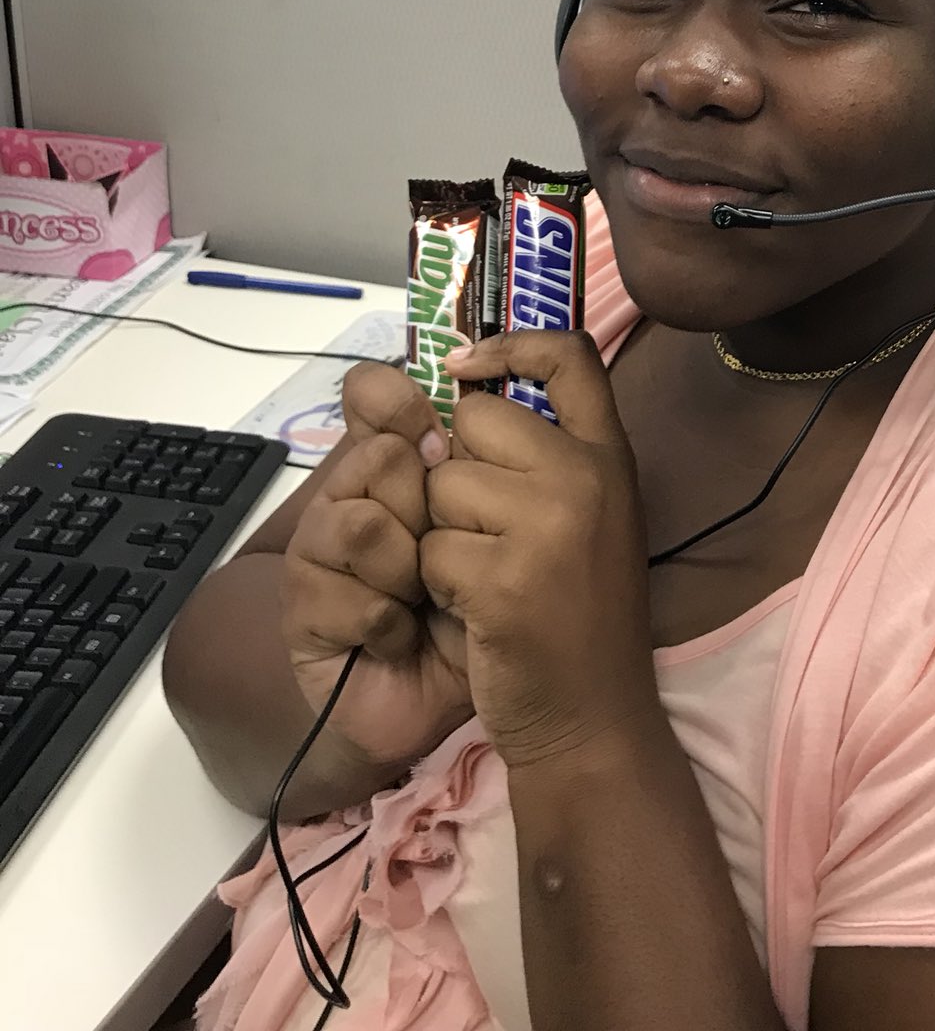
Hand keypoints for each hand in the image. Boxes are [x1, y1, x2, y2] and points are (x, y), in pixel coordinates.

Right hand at [282, 363, 473, 768]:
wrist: (474, 697)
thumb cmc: (495, 598)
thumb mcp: (505, 515)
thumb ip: (485, 442)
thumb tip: (457, 365)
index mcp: (394, 459)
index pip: (372, 390)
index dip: (402, 402)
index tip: (438, 441)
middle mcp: (349, 491)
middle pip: (382, 455)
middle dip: (435, 513)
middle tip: (449, 553)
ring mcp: (318, 549)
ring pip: (363, 522)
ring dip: (412, 572)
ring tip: (427, 600)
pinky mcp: (301, 608)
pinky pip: (351, 594)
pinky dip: (390, 624)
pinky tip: (402, 638)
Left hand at [421, 332, 659, 773]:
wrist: (594, 719)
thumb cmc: (579, 615)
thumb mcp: (587, 516)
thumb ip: (542, 456)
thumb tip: (457, 391)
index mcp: (611, 456)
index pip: (571, 355)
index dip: (510, 345)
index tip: (466, 365)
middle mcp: (588, 477)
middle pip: (476, 421)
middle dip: (458, 470)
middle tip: (487, 529)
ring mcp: (549, 525)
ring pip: (443, 485)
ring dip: (444, 531)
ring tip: (486, 574)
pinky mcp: (504, 578)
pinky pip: (430, 547)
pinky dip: (436, 581)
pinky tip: (476, 608)